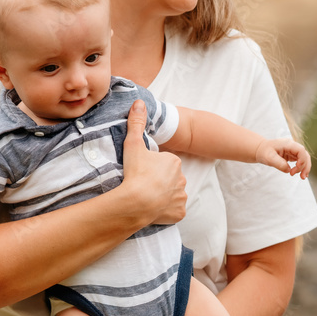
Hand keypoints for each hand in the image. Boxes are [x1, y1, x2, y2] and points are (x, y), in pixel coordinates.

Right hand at [122, 99, 186, 223]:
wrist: (136, 202)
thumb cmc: (135, 173)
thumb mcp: (133, 145)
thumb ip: (137, 123)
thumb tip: (138, 102)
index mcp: (174, 162)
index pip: (164, 163)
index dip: (152, 167)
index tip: (142, 171)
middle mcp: (182, 178)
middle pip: (170, 178)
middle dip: (159, 181)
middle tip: (143, 184)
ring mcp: (182, 197)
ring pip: (173, 194)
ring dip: (163, 196)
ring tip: (147, 197)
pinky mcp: (179, 213)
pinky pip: (174, 211)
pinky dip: (166, 211)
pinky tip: (155, 209)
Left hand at [255, 138, 311, 177]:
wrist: (260, 150)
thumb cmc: (264, 151)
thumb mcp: (269, 158)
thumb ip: (279, 164)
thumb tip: (288, 170)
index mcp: (287, 144)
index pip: (300, 150)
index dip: (302, 160)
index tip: (296, 168)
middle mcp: (292, 146)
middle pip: (305, 155)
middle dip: (305, 166)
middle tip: (301, 176)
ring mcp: (293, 151)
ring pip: (304, 158)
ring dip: (305, 168)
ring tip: (302, 177)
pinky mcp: (292, 155)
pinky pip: (300, 161)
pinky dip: (302, 168)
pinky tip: (301, 174)